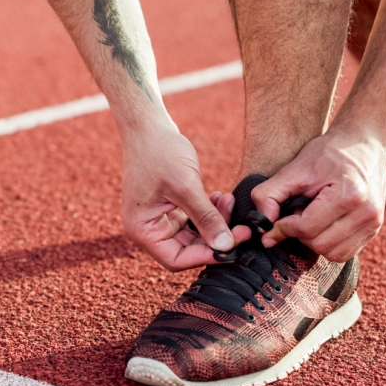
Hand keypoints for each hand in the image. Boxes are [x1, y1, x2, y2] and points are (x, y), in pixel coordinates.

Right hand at [121, 124, 250, 269]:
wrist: (148, 126)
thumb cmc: (158, 152)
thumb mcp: (185, 186)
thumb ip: (206, 218)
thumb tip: (226, 247)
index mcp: (142, 230)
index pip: (177, 259)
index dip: (206, 256)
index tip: (233, 245)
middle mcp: (149, 229)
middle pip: (188, 249)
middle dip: (216, 238)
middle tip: (243, 227)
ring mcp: (160, 218)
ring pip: (195, 235)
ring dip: (216, 222)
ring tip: (229, 201)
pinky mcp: (171, 207)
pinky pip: (195, 220)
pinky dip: (210, 212)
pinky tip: (221, 197)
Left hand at [251, 127, 385, 261]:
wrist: (364, 143)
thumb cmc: (328, 153)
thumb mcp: (293, 168)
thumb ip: (269, 196)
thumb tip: (262, 231)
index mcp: (349, 194)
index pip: (307, 229)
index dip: (285, 228)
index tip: (277, 220)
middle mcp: (367, 212)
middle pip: (320, 245)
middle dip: (300, 234)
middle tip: (298, 213)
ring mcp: (374, 223)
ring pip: (333, 254)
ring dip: (314, 241)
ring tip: (312, 217)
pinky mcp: (375, 229)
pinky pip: (345, 253)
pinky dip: (329, 244)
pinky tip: (324, 224)